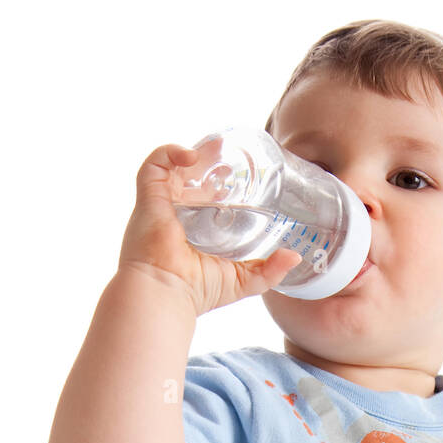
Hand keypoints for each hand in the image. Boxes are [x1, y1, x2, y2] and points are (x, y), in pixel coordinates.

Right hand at [117, 139, 301, 316]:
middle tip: (229, 154)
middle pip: (187, 178)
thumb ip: (269, 270)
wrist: (168, 293)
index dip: (216, 183)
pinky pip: (154, 164)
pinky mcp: (148, 198)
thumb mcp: (243, 280)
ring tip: (216, 148)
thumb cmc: (197, 292)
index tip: (236, 174)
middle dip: (207, 162)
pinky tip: (192, 155)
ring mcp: (159, 206)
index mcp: (190, 232)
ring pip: (172, 166)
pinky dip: (171, 152)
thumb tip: (294, 257)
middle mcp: (173, 216)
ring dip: (194, 153)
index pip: (200, 199)